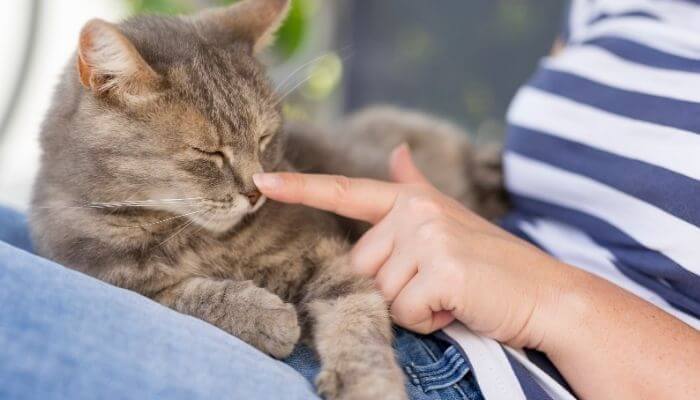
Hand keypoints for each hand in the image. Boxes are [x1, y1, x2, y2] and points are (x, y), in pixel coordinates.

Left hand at [253, 145, 571, 348]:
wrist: (547, 294)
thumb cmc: (493, 264)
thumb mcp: (450, 220)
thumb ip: (415, 188)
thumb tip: (396, 151)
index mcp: (411, 201)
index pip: (347, 192)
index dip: (301, 188)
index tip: (260, 181)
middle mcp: (416, 210)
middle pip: (362, 267)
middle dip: (394, 289)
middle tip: (439, 285)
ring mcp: (428, 236)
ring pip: (381, 294)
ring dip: (414, 308)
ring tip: (453, 294)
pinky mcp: (442, 267)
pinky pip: (406, 312)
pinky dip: (431, 320)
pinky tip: (460, 305)